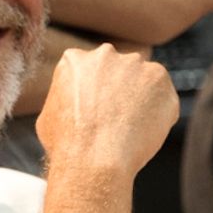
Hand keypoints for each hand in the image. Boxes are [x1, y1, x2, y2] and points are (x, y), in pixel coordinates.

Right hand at [36, 43, 177, 179]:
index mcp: (74, 60)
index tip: (97, 114)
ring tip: (131, 131)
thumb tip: (72, 107)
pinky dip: (160, 114)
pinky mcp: (159, 79)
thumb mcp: (49, 117)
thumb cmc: (66, 145)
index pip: (90, 71)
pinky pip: (164, 98)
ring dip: (141, 101)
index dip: (95, 94)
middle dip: (119, 91)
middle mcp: (105, 54)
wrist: (94, 158)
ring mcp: (134, 64)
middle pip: (118, 71)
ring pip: (143, 82)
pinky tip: (145, 132)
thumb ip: (65, 101)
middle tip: (117, 121)